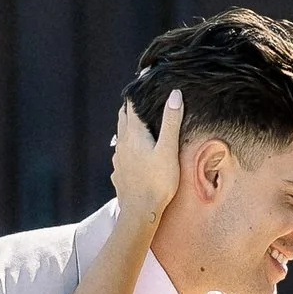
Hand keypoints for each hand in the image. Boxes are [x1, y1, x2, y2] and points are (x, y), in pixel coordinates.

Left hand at [111, 89, 184, 230]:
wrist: (140, 212)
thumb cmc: (157, 181)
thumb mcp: (168, 149)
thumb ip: (170, 121)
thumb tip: (174, 94)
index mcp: (133, 134)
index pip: (131, 105)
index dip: (137, 92)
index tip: (143, 81)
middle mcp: (122, 143)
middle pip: (123, 118)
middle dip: (131, 107)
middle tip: (141, 100)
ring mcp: (118, 159)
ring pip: (121, 136)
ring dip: (129, 127)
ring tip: (141, 124)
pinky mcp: (119, 172)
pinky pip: (122, 153)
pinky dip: (128, 146)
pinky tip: (136, 153)